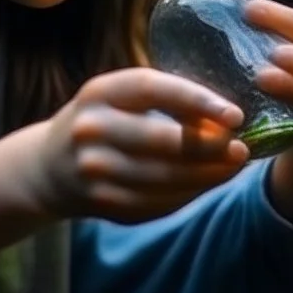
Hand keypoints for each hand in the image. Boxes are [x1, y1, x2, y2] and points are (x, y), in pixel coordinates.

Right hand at [25, 68, 248, 223]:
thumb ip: (167, 102)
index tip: (235, 114)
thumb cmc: (104, 122)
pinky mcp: (102, 203)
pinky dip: (189, 193)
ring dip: (207, 175)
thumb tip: (226, 119)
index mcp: (99, 93)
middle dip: (208, 147)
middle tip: (242, 148)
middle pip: (160, 140)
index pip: (151, 89)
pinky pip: (156, 202)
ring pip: (164, 178)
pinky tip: (208, 183)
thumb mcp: (122, 100)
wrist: (50, 168)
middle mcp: (90, 130)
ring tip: (234, 166)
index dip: (197, 100)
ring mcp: (93, 170)